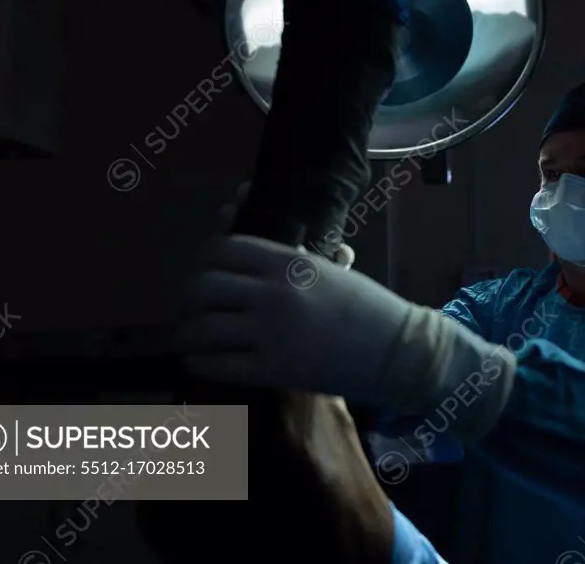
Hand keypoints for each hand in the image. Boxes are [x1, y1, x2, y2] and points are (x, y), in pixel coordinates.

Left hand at [181, 183, 518, 441]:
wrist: (396, 352)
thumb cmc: (364, 306)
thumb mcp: (327, 268)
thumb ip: (288, 250)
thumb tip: (246, 214)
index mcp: (289, 263)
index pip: (223, 249)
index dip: (205, 259)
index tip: (206, 270)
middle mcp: (273, 294)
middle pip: (202, 286)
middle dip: (190, 297)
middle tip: (195, 306)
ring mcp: (271, 333)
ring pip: (201, 327)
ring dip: (187, 331)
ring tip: (191, 335)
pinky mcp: (272, 370)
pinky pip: (214, 365)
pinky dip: (198, 362)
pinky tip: (200, 360)